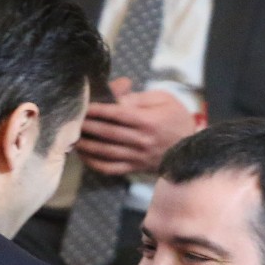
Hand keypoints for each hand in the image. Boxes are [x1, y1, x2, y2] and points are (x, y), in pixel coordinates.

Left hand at [76, 77, 199, 176]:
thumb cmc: (176, 118)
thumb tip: (116, 95)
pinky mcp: (134, 168)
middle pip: (108, 133)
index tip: (84, 105)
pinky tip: (84, 155)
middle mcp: (141, 140)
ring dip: (86, 145)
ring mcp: (137, 157)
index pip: (117, 114)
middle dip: (87, 126)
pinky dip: (94, 163)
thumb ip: (138, 97)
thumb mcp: (163, 99)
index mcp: (149, 121)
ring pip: (105, 152)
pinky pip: (110, 169)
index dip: (98, 110)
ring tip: (72, 137)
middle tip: (72, 120)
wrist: (192, 148)